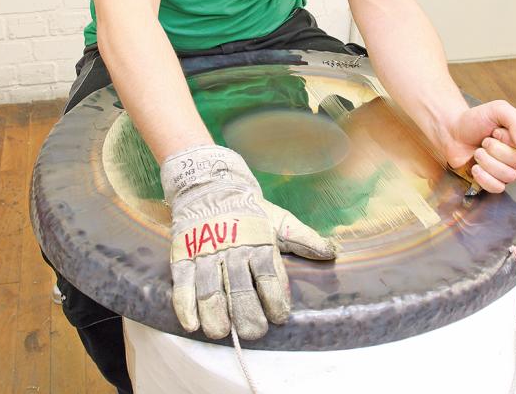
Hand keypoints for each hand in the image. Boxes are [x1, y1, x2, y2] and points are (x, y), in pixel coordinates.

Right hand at [160, 145, 335, 339]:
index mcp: (259, 242)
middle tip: (254, 331)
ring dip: (215, 314)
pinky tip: (192, 324)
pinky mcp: (184, 255)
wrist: (210, 184)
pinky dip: (185, 305)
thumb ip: (304, 239)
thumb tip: (332, 252)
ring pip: (210, 289)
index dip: (275, 298)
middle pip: (240, 287)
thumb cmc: (249, 211)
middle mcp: (233, 249)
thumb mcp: (279, 221)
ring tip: (222, 332)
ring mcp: (206, 253)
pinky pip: (183, 283)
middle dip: (247, 314)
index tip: (280, 316)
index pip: (269, 275)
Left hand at [442, 98, 515, 192]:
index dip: (511, 139)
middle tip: (484, 141)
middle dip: (496, 149)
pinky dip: (485, 178)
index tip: (496, 131)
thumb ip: (515, 120)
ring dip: (488, 162)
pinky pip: (497, 188)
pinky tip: (475, 168)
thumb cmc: (476, 120)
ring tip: (477, 152)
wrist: (452, 132)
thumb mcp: (497, 109)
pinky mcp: (492, 181)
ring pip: (509, 176)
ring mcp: (505, 169)